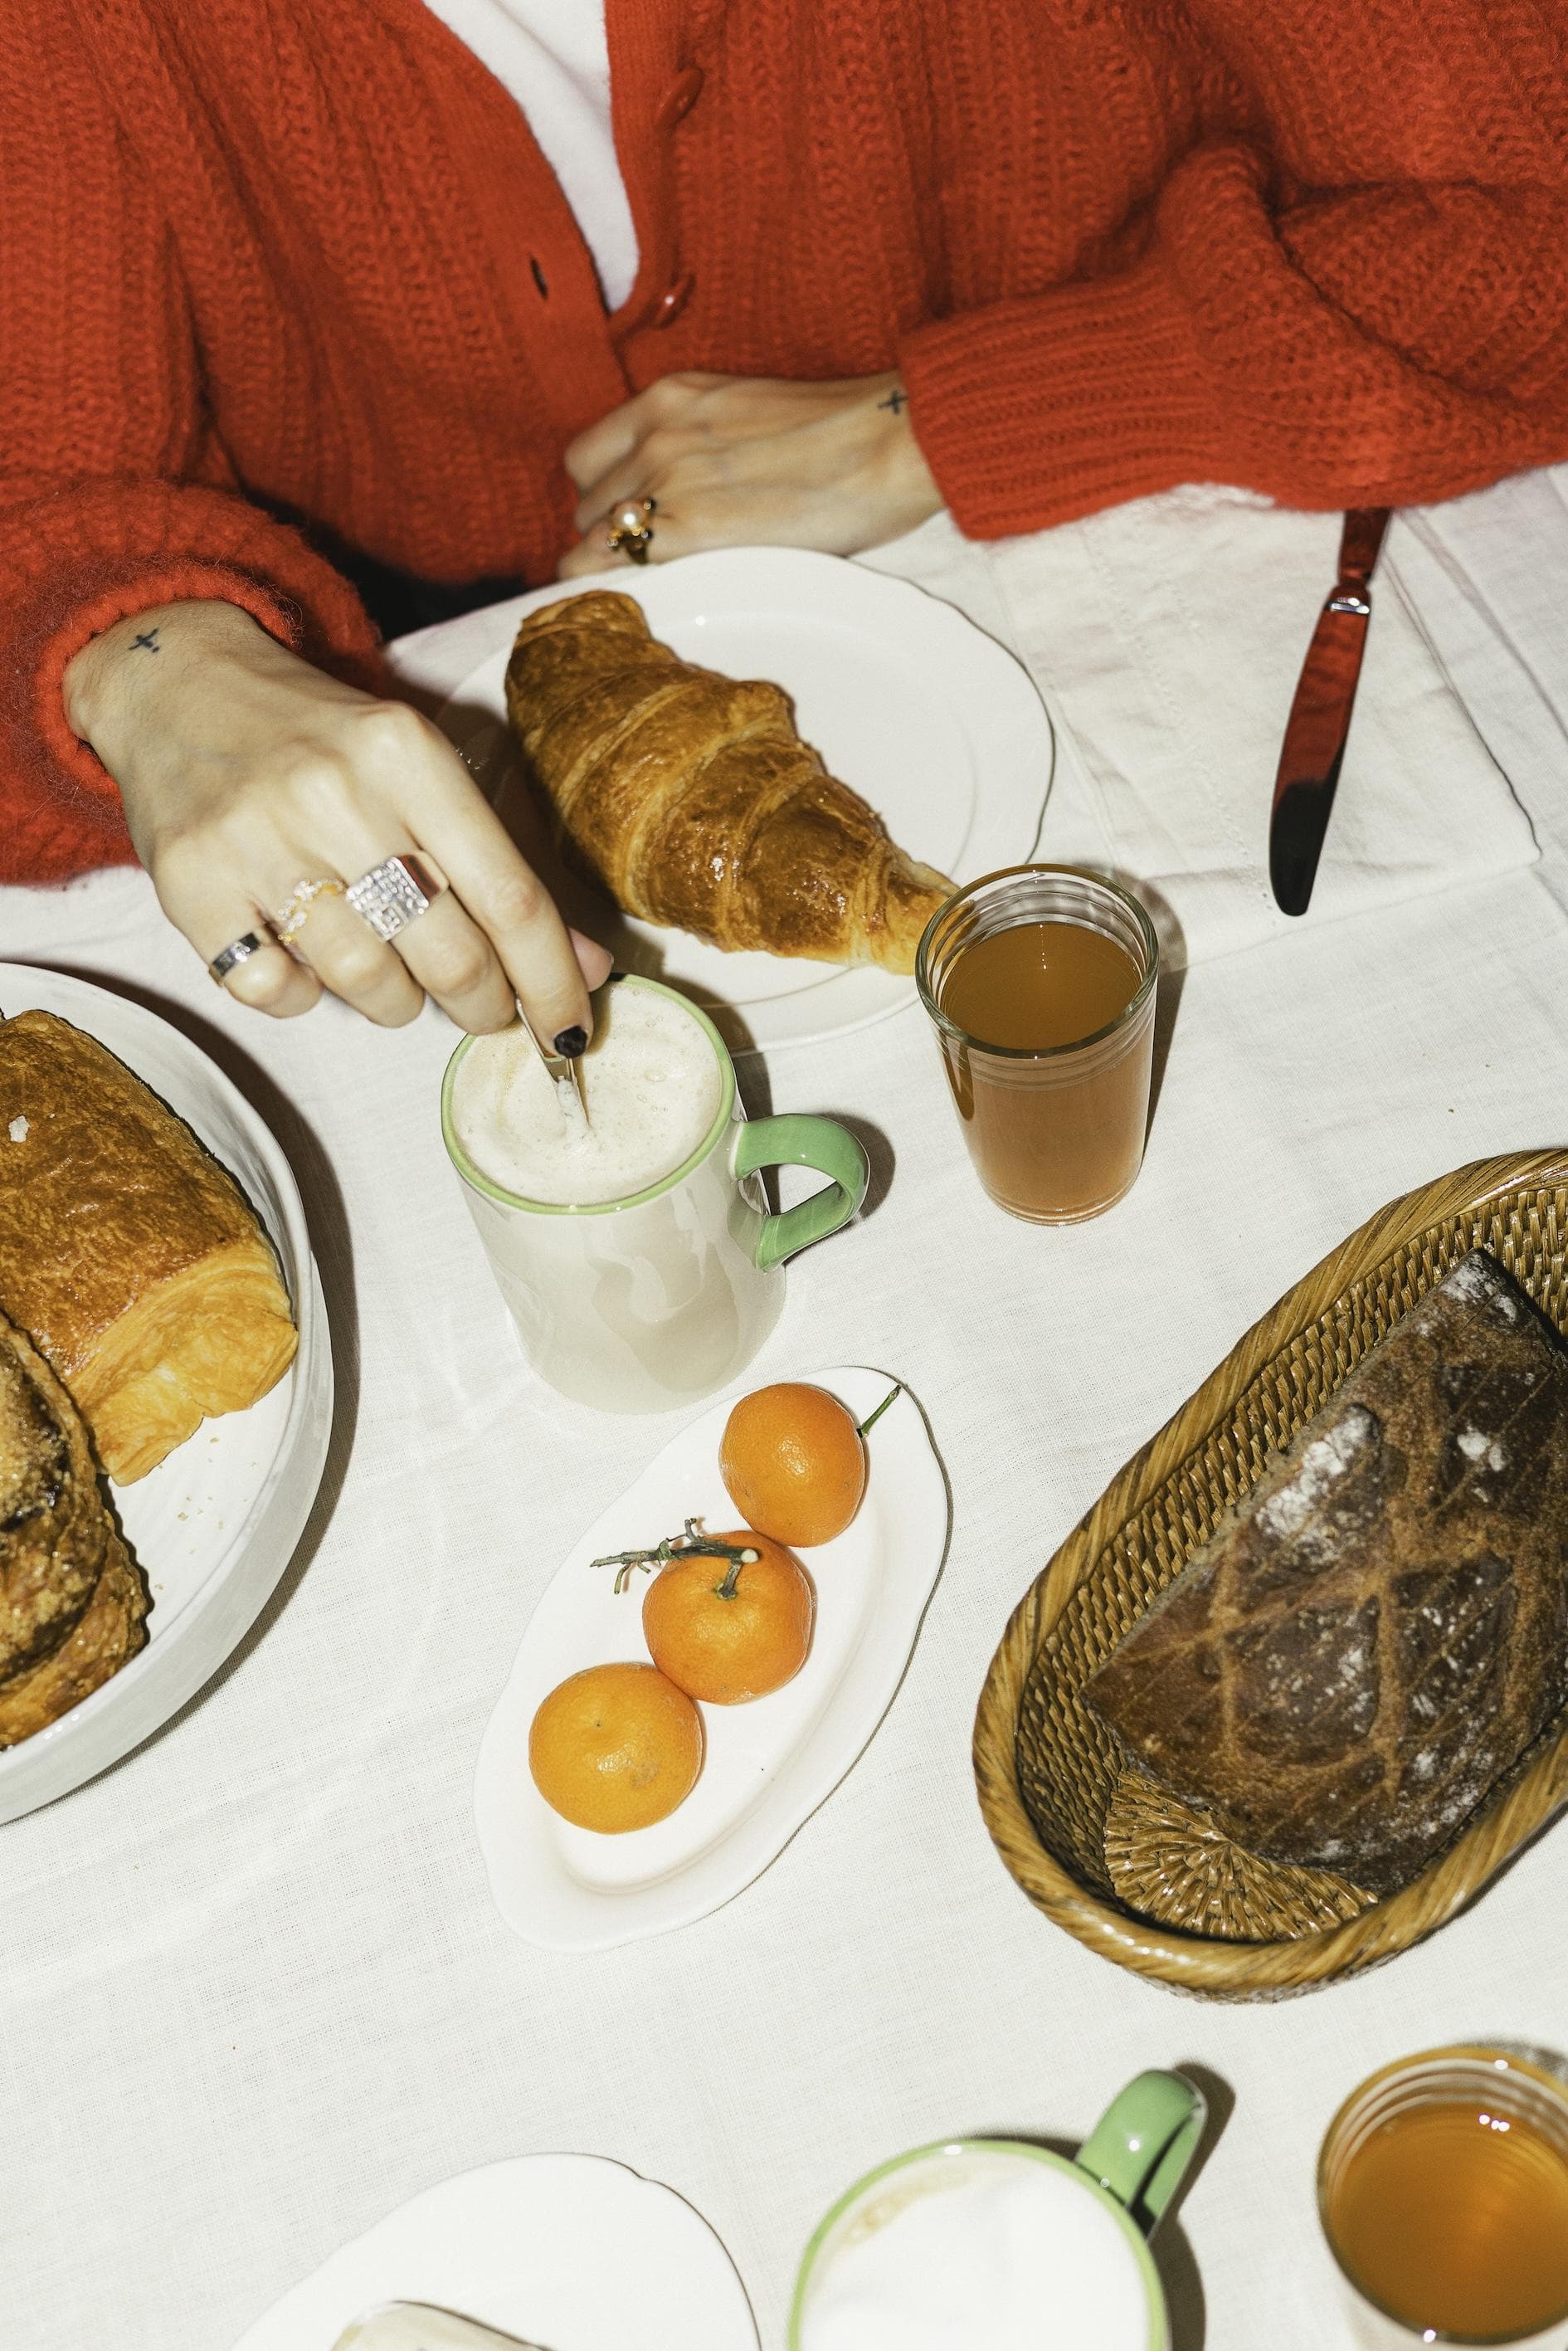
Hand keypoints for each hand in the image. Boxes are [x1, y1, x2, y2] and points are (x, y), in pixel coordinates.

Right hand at [64, 601, 611, 1037]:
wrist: (178, 685)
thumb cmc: (324, 742)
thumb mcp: (421, 772)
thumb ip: (500, 867)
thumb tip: (585, 971)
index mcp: (407, 756)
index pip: (512, 899)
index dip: (553, 981)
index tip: (571, 1029)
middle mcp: (335, 795)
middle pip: (451, 956)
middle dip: (484, 1005)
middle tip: (485, 1007)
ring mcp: (256, 842)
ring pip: (369, 986)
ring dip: (398, 1004)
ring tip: (392, 971)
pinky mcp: (190, 885)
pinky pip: (276, 994)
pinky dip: (305, 998)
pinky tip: (308, 960)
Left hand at [557, 370, 941, 577]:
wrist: (890, 439)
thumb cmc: (844, 435)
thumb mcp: (750, 414)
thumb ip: (703, 444)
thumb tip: (693, 493)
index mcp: (670, 398)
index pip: (589, 457)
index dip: (605, 497)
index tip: (629, 524)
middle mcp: (654, 433)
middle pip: (584, 503)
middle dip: (609, 535)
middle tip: (651, 565)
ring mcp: (664, 482)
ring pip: (590, 541)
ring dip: (615, 569)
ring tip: (659, 591)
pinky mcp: (686, 532)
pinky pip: (606, 570)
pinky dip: (613, 591)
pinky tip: (641, 606)